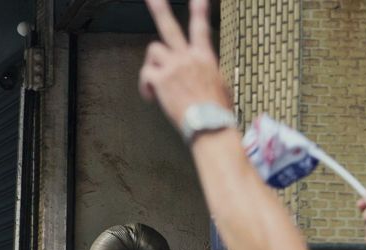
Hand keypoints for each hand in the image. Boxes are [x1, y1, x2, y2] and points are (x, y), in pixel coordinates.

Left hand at [138, 0, 231, 129]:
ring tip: (156, 81)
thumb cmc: (217, 111)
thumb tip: (205, 81)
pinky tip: (151, 97)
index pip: (201, 28)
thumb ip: (208, 75)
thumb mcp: (220, 86)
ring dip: (152, 63)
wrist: (209, 123)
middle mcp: (188, 57)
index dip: (199, 10)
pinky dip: (145, 86)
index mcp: (205, 57)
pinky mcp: (161, 79)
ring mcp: (174, 66)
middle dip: (160, 10)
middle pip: (170, 27)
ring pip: (153, 49)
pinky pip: (145, 73)